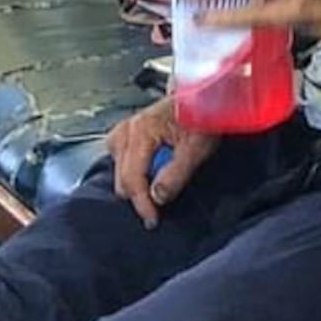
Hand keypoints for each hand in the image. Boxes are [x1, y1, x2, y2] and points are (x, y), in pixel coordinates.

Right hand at [104, 96, 219, 228]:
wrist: (202, 100)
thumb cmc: (202, 118)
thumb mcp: (196, 149)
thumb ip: (176, 174)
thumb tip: (157, 197)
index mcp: (142, 129)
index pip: (132, 178)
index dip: (142, 203)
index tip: (152, 220)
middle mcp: (126, 129)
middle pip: (121, 178)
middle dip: (139, 196)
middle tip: (158, 210)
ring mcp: (123, 131)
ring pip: (118, 173)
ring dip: (136, 185)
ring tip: (158, 187)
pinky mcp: (124, 135)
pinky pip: (120, 163)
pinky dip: (133, 174)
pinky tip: (150, 174)